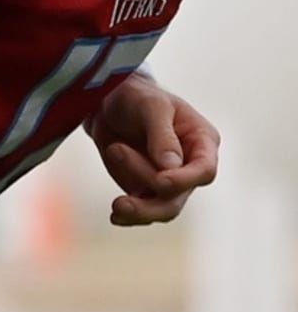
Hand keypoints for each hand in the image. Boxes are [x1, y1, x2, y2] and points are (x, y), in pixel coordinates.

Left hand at [87, 72, 219, 225]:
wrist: (106, 102)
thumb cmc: (136, 96)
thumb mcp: (151, 107)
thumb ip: (162, 136)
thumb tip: (170, 167)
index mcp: (202, 141)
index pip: (204, 170)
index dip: (184, 180)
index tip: (161, 180)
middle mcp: (189, 166)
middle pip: (179, 197)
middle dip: (151, 201)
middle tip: (122, 201)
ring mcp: (167, 179)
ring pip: (160, 207)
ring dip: (137, 207)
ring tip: (115, 200)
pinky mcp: (144, 187)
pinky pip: (141, 208)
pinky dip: (128, 214)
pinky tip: (115, 215)